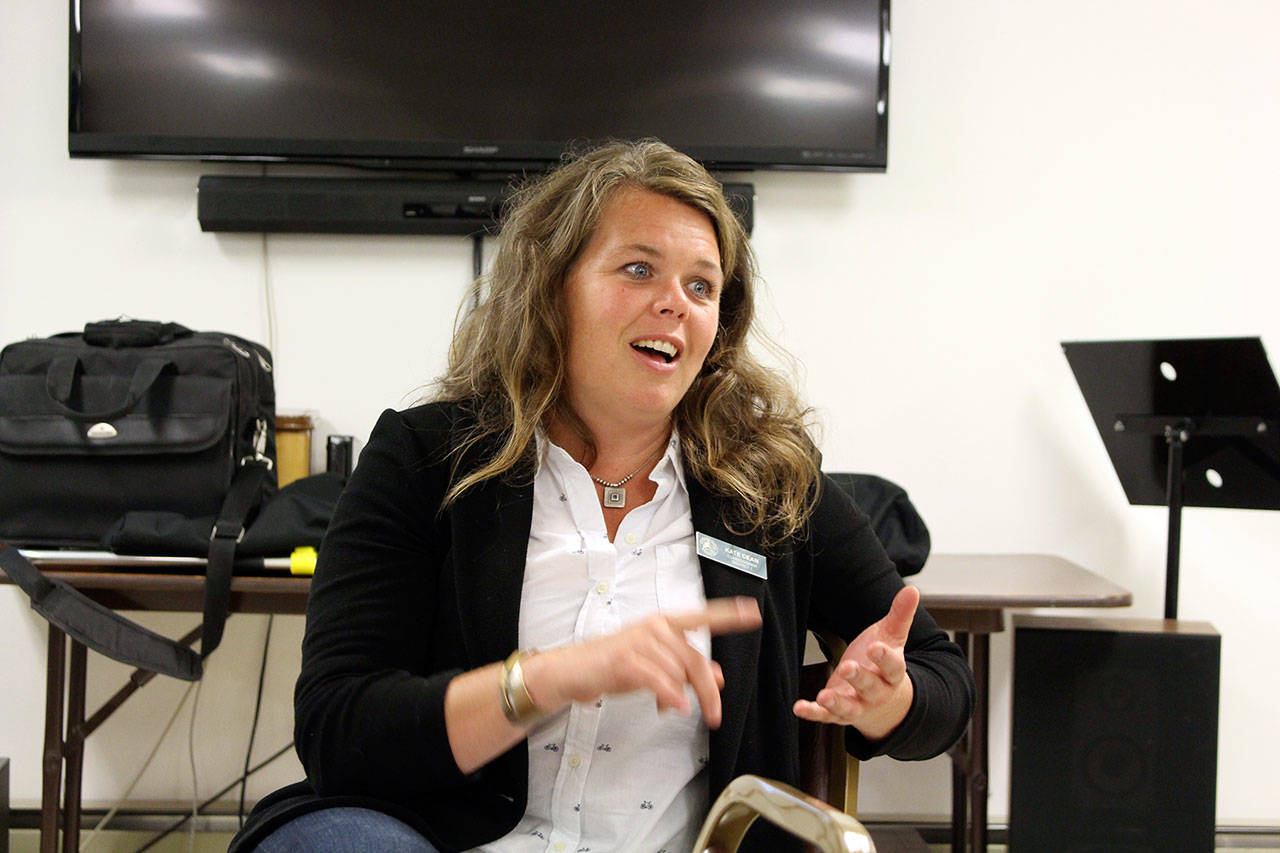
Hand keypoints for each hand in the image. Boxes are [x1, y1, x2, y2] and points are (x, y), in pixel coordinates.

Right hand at [525, 596, 760, 728]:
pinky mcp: (627, 660)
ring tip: (666, 707)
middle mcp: (654, 627)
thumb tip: (718, 676)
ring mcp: (640, 641)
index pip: (701, 617)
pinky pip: (660, 681)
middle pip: (695, 660)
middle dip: (708, 691)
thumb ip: (685, 668)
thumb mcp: (654, 665)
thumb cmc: (614, 666)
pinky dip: (670, 697)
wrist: (574, 671)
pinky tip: (674, 708)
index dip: (727, 615)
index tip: (752, 612)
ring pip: (678, 673)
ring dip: (679, 697)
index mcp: (663, 624)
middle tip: (715, 715)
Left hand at [793, 585, 918, 740]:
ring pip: (849, 707)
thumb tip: (912, 590)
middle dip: (859, 678)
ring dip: (836, 703)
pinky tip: (799, 707)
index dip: (885, 658)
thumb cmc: (882, 663)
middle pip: (870, 687)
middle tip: (848, 667)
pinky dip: (813, 713)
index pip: (893, 667)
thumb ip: (899, 615)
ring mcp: (858, 705)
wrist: (884, 703)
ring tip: (824, 696)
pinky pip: (826, 716)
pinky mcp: (839, 714)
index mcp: (892, 674)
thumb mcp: (891, 637)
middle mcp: (877, 693)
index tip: (876, 647)